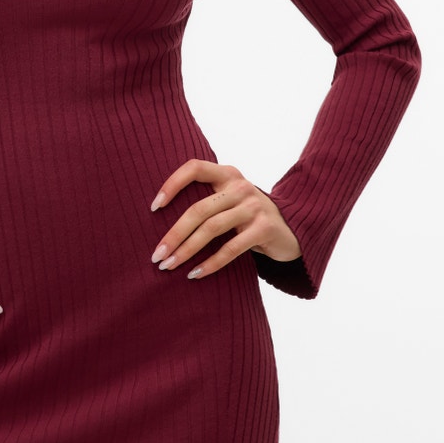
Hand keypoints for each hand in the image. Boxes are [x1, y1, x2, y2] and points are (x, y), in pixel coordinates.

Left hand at [148, 160, 301, 277]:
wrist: (290, 230)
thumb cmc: (247, 217)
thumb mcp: (229, 201)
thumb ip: (205, 201)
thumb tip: (158, 221)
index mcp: (227, 174)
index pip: (194, 168)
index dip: (172, 183)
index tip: (153, 207)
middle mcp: (240, 186)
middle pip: (198, 209)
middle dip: (173, 234)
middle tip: (156, 255)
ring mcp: (254, 206)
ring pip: (211, 229)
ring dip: (186, 250)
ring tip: (169, 266)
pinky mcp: (264, 228)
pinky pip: (230, 248)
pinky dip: (210, 263)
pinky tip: (195, 274)